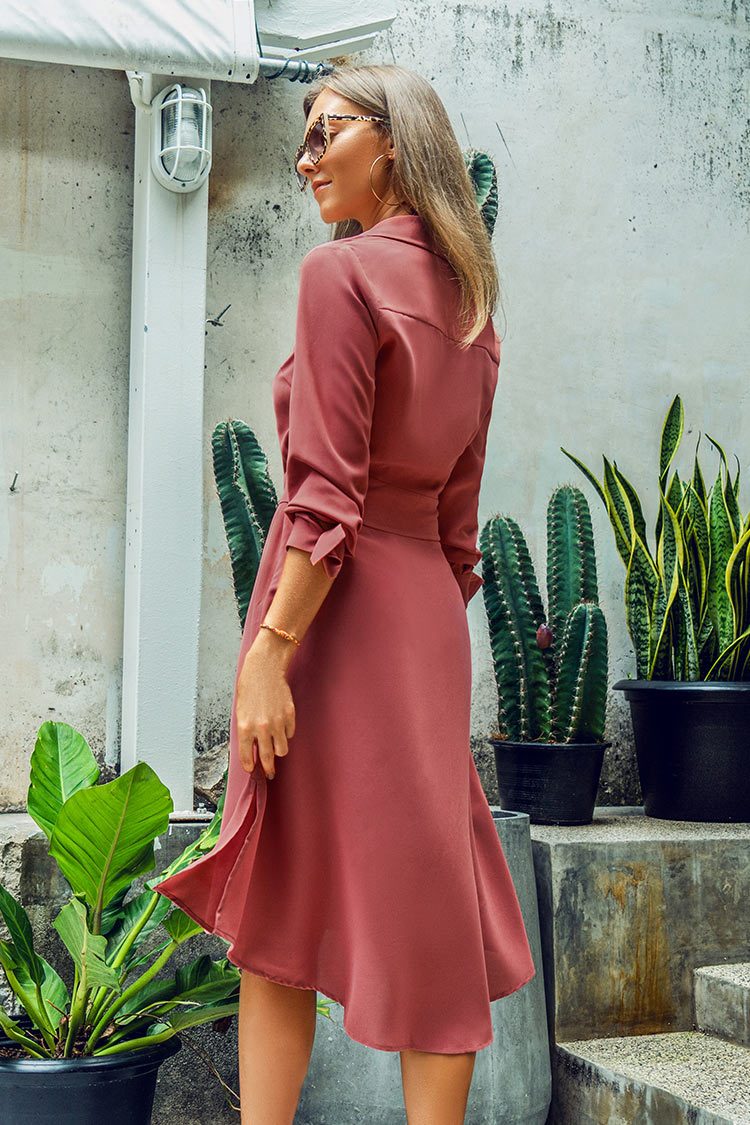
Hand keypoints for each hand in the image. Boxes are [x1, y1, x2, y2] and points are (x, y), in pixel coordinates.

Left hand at [235, 632, 296, 779]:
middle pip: (267, 758)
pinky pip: (290, 733)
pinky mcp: (290, 715)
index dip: (249, 765)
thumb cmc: (249, 686)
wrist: (264, 668)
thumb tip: (251, 747)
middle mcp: (261, 728)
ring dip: (278, 751)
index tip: (252, 769)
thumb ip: (246, 730)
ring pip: (282, 749)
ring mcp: (277, 722)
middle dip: (268, 768)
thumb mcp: (241, 710)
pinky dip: (286, 733)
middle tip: (269, 773)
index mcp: (245, 727)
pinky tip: (282, 726)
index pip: (246, 756)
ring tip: (276, 747)